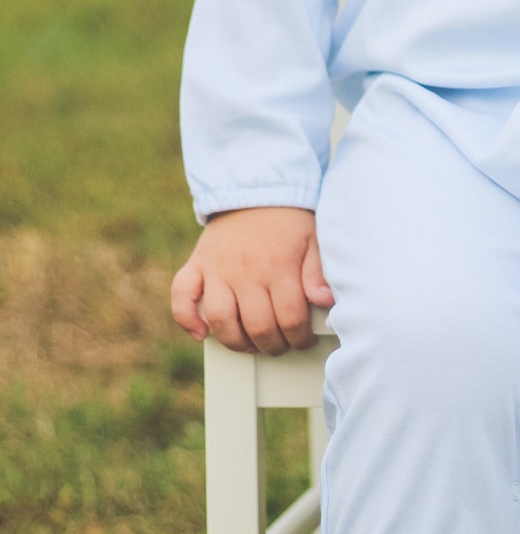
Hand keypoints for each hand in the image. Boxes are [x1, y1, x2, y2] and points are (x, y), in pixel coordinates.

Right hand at [170, 205, 334, 353]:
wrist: (256, 188)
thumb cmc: (290, 219)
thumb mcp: (315, 240)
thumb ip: (319, 272)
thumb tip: (324, 301)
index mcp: (279, 267)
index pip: (290, 319)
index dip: (299, 337)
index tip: (303, 339)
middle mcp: (246, 272)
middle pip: (257, 326)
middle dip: (272, 345)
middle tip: (280, 344)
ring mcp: (218, 269)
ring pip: (221, 320)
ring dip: (235, 342)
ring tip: (250, 344)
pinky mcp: (198, 264)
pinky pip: (182, 295)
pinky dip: (186, 318)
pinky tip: (200, 333)